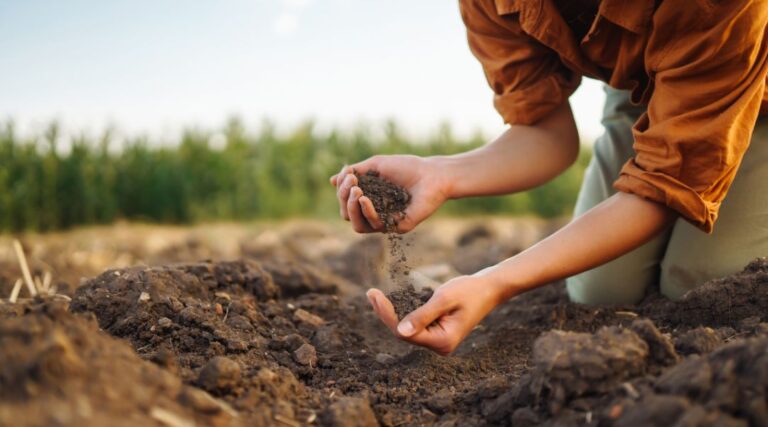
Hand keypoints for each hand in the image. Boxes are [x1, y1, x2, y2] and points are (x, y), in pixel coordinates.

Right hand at [329, 155, 449, 233]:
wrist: (432, 174)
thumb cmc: (406, 167)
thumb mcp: (376, 165)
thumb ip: (355, 173)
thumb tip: (332, 180)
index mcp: (369, 199)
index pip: (346, 202)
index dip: (341, 190)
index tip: (348, 173)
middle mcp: (375, 213)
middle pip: (347, 215)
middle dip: (343, 198)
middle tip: (352, 183)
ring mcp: (385, 221)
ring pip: (357, 225)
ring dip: (351, 208)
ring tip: (356, 191)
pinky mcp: (396, 227)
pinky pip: (374, 226)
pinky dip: (367, 212)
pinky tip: (365, 199)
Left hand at [365, 274, 503, 354]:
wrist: (489, 288)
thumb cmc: (470, 290)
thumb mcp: (444, 299)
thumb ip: (422, 315)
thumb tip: (400, 331)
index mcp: (442, 342)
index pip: (405, 333)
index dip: (387, 315)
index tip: (374, 295)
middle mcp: (440, 346)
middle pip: (403, 333)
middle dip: (386, 313)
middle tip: (370, 293)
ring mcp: (439, 341)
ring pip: (407, 329)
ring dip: (392, 313)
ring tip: (375, 295)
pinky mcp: (437, 333)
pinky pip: (415, 325)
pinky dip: (402, 312)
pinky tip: (389, 302)